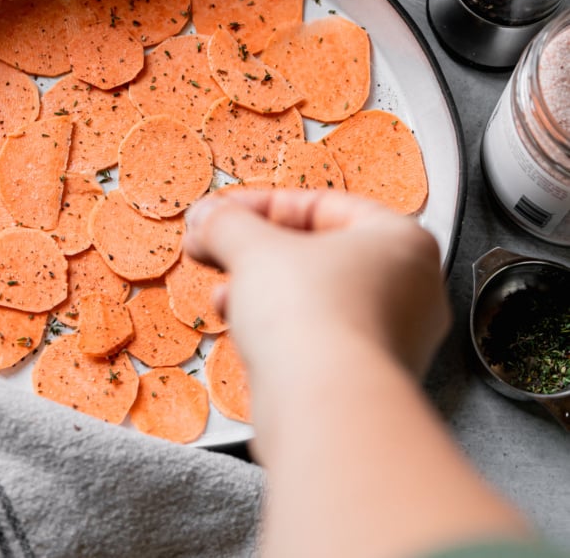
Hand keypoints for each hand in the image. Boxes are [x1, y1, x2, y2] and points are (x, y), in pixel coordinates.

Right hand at [184, 188, 449, 418]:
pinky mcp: (366, 381)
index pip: (323, 205)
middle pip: (317, 253)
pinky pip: (317, 340)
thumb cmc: (312, 315)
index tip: (222, 212)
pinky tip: (239, 326)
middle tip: (215, 246)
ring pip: (315, 299)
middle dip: (256, 251)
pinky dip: (278, 329)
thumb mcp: (254, 248)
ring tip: (221, 291)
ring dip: (260, 289)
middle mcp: (410, 290)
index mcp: (401, 241)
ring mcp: (392, 340)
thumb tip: (207, 215)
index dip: (261, 205)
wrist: (325, 411)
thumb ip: (228, 224)